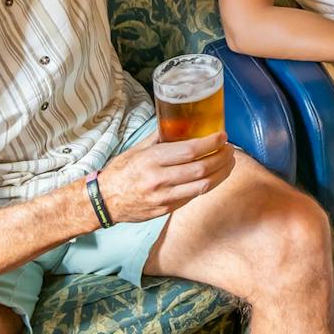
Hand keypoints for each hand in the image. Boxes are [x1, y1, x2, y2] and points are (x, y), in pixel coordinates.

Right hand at [96, 130, 233, 222]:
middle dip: (222, 158)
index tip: (223, 136)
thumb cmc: (121, 171)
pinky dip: (207, 185)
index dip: (211, 143)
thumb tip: (182, 122)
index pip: (189, 151)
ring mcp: (163, 198)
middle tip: (230, 149)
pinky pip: (192, 197)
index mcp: (152, 160)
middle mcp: (159, 179)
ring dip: (221, 173)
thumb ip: (160, 136)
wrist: (104, 201)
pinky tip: (214, 176)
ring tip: (229, 162)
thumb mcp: (138, 148)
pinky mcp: (165, 210)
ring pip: (202, 186)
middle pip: (201, 169)